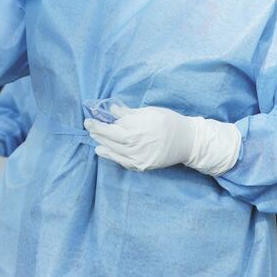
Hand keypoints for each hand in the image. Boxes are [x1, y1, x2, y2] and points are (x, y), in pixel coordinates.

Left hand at [84, 104, 240, 175]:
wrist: (188, 141)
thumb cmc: (168, 122)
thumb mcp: (149, 112)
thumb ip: (128, 113)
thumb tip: (112, 110)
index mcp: (137, 129)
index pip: (111, 128)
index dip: (97, 125)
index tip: (88, 121)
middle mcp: (136, 145)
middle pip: (110, 141)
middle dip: (98, 134)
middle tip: (90, 129)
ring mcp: (139, 158)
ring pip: (115, 153)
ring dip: (103, 146)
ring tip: (95, 141)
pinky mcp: (143, 166)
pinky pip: (123, 162)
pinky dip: (113, 157)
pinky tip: (105, 151)